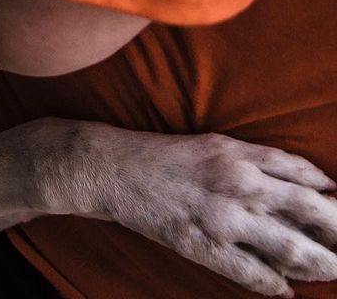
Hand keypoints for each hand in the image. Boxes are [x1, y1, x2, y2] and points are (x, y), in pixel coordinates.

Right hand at [47, 124, 336, 296]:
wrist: (114, 169)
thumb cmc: (168, 155)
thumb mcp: (218, 144)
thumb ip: (266, 161)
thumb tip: (319, 183)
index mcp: (241, 156)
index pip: (307, 180)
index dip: (334, 202)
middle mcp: (238, 185)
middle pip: (311, 215)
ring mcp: (222, 219)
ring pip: (292, 250)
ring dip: (321, 266)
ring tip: (333, 272)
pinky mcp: (204, 247)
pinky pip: (253, 274)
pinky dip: (276, 286)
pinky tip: (288, 291)